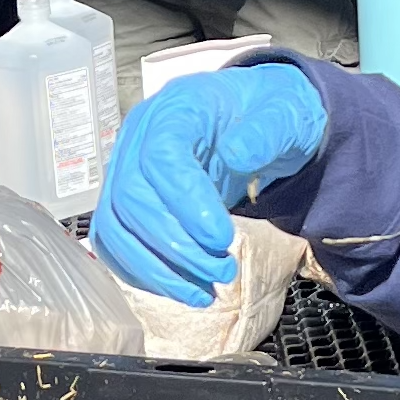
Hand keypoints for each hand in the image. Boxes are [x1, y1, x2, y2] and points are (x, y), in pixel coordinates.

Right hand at [90, 63, 326, 305]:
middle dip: (175, 245)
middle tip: (222, 271)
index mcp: (176, 109)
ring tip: (206, 290)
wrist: (258, 120)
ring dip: (158, 268)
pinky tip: (182, 288)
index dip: (185, 203)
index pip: (159, 157)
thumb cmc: (269, 114)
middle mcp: (139, 136)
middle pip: (130, 197)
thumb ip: (265, 132)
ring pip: (115, 226)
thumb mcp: (284, 114)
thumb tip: (235, 155)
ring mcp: (127, 168)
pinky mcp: (127, 200)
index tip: (222, 238)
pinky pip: (116, 242)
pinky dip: (144, 272)